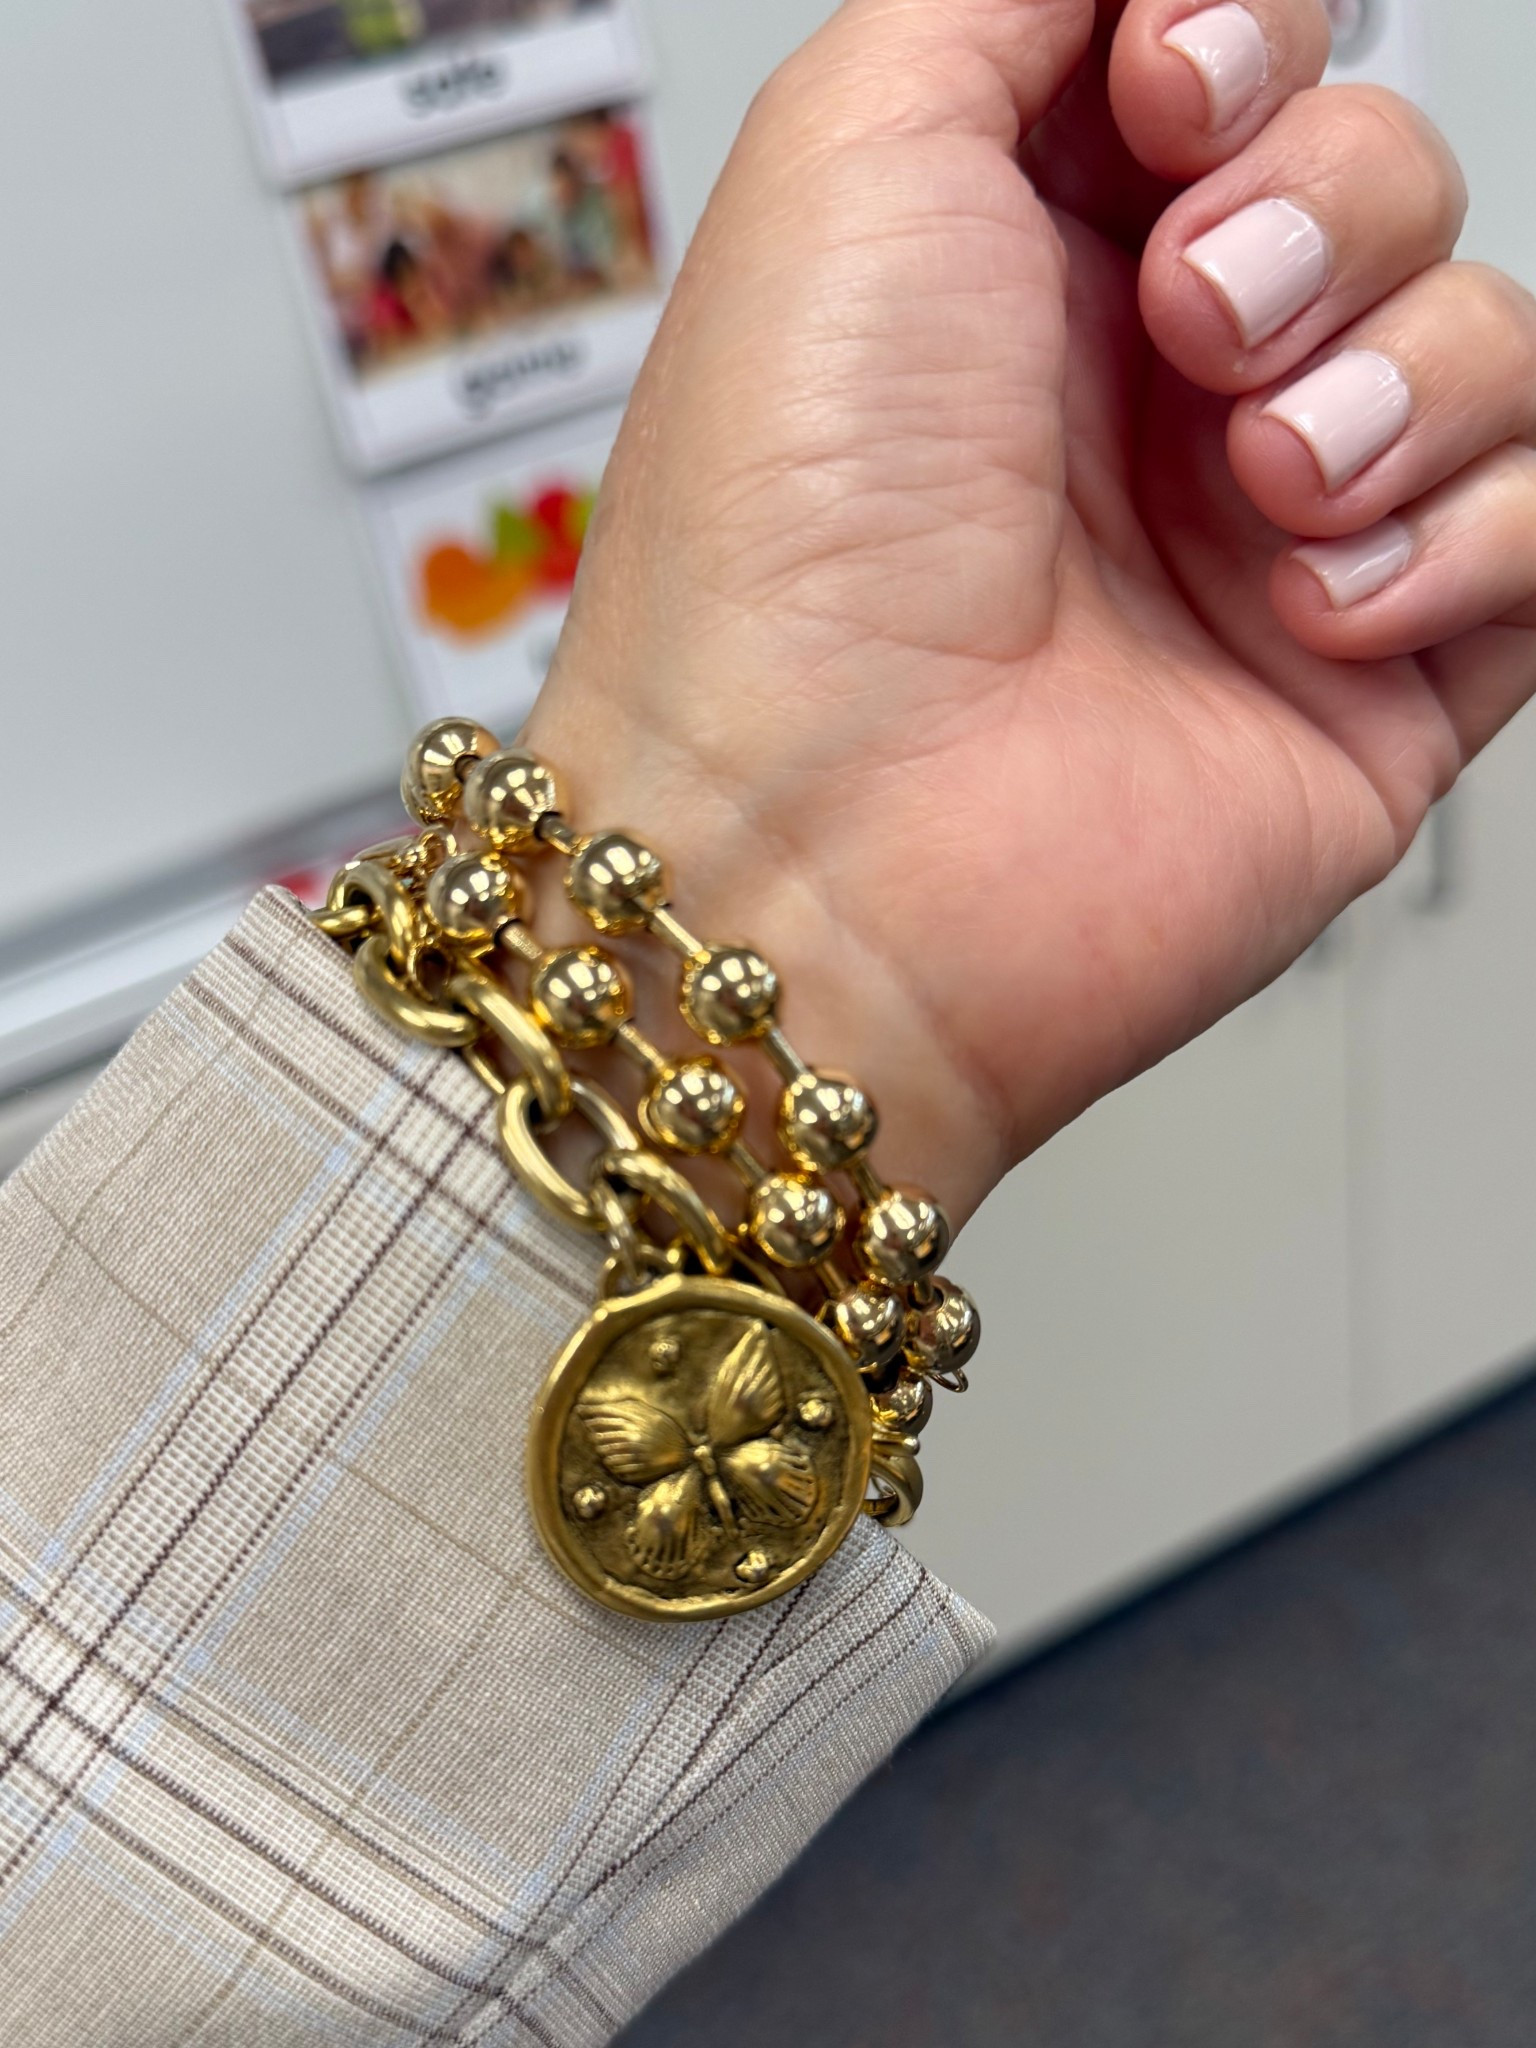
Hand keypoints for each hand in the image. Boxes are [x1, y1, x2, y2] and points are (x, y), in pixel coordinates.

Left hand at [526, 0, 1535, 1224]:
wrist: (825, 840)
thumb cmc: (788, 535)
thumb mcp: (851, 147)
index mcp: (1029, 250)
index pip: (1234, 58)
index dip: (1241, 40)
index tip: (1170, 94)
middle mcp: (1154, 388)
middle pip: (1375, 175)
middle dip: (1312, 214)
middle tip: (1196, 323)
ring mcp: (1270, 531)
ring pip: (1481, 334)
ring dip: (1389, 382)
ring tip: (1255, 485)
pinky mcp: (1377, 672)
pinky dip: (1459, 534)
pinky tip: (1306, 610)